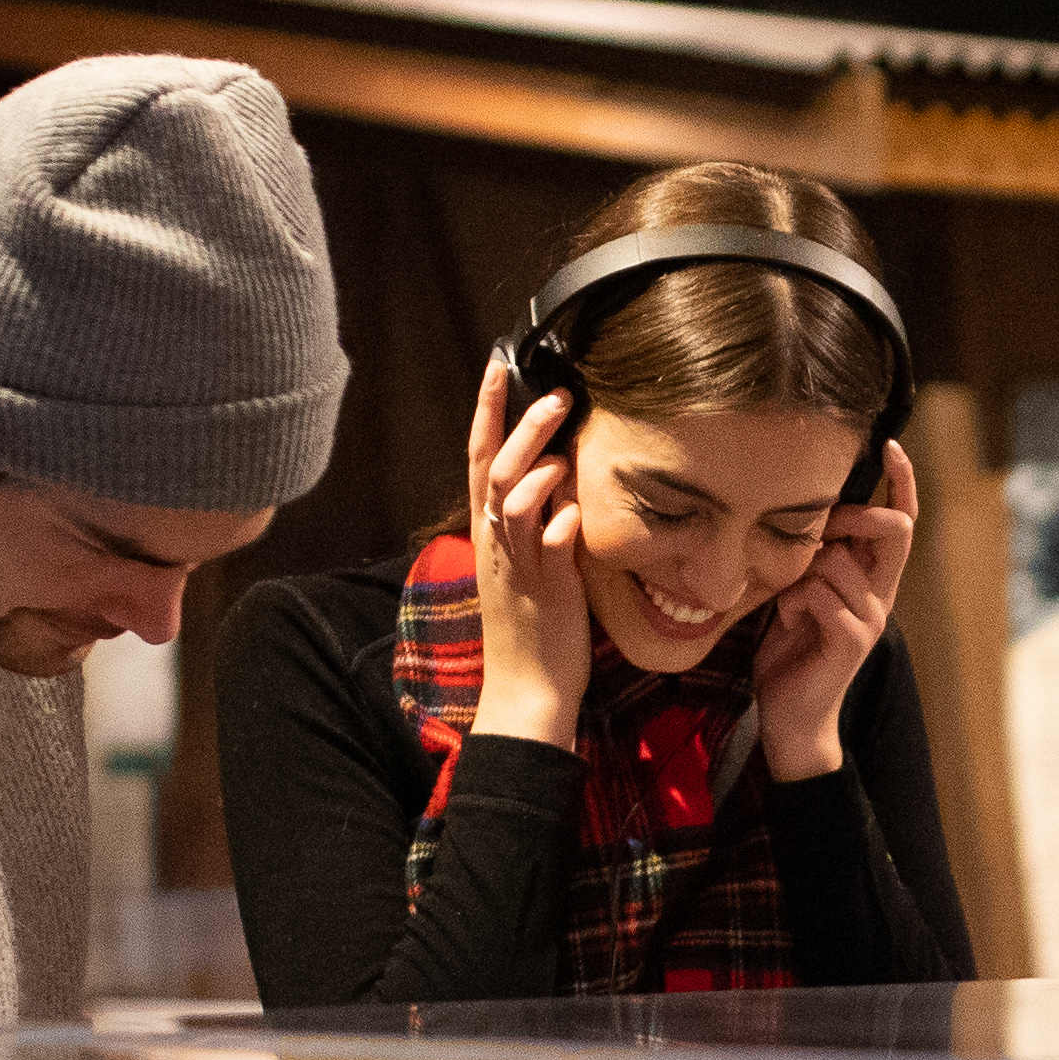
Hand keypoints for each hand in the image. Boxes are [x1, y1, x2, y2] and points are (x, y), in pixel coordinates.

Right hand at [463, 353, 593, 751]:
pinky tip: (578, 511)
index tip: (498, 366)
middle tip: (556, 394)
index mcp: (491, 534)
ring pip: (513, 503)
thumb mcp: (533, 564)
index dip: (487, 412)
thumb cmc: (534, 628)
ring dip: (538, 469)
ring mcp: (519, 568)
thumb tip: (564, 477)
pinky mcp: (545, 593)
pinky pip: (548, 551)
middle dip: (520, 426)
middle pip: (495, 470)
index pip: (481, 460)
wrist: (525, 693)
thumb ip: (541, 522)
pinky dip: (561, 526)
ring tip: (565, 451)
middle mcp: (498, 544)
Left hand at [752, 441, 918, 782]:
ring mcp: (873, 617)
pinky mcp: (854, 639)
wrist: (792, 716)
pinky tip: (791, 621)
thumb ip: (814, 557)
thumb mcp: (801, 590)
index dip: (902, 483)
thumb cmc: (791, 650)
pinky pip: (820, 593)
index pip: (900, 522)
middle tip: (813, 534)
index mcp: (874, 580)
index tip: (892, 445)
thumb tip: (808, 515)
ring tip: (790, 602)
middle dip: (852, 518)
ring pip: (838, 560)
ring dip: (801, 574)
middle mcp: (883, 594)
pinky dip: (795, 602)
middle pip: (890, 529)